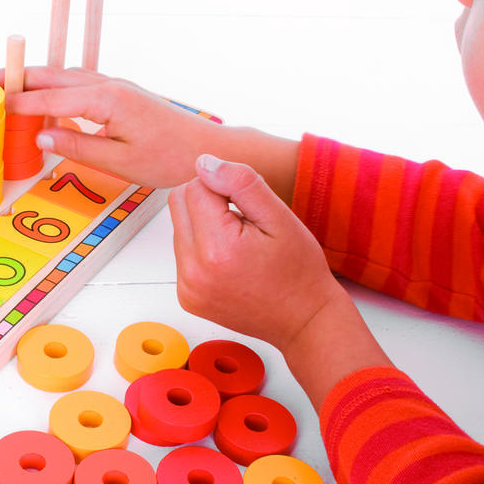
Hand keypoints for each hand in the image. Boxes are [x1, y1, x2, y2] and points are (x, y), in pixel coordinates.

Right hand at [0, 66, 223, 187]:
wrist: (206, 150)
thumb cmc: (170, 159)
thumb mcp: (120, 162)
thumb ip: (77, 147)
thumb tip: (42, 137)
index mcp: (106, 101)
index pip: (51, 99)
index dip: (19, 101)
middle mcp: (109, 86)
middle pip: (54, 77)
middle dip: (19, 77)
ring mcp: (116, 86)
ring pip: (66, 76)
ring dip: (36, 79)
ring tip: (7, 83)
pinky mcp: (121, 93)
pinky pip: (79, 83)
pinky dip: (55, 86)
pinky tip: (45, 95)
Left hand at [170, 155, 391, 403]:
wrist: (304, 321)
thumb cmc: (299, 270)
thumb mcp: (279, 216)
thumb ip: (240, 182)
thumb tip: (203, 162)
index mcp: (216, 248)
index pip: (195, 186)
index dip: (223, 187)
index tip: (249, 208)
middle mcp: (193, 271)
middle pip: (179, 203)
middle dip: (208, 202)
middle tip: (245, 223)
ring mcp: (187, 288)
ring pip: (180, 226)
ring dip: (205, 225)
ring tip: (241, 245)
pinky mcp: (187, 297)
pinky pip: (183, 253)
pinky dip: (203, 248)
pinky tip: (232, 261)